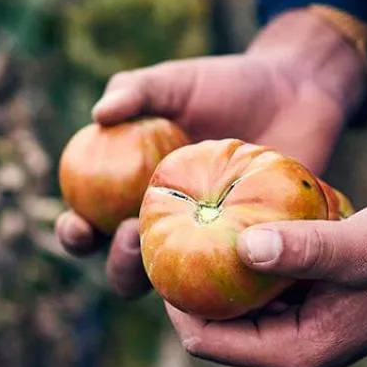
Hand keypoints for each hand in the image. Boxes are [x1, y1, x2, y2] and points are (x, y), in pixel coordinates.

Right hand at [56, 8, 366, 298]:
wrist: (294, 92)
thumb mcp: (177, 82)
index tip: (79, 224)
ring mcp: (206, 245)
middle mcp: (162, 226)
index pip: (87, 225)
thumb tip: (98, 115)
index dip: (73, 234)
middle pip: (124, 268)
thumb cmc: (226, 85)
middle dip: (117, 263)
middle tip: (131, 232)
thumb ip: (136, 90)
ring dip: (166, 278)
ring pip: (176, 285)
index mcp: (129, 195)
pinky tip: (232, 255)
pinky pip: (234, 276)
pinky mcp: (251, 252)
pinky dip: (227, 276)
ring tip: (180, 243)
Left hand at [164, 196, 366, 366]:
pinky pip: (261, 287)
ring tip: (190, 222)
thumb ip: (300, 248)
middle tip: (165, 232)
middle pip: (214, 325)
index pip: (206, 341)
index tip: (159, 251)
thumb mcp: (355, 246)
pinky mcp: (313, 304)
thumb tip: (240, 247)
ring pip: (236, 303)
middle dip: (189, 284)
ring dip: (215, 269)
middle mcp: (295, 350)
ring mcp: (303, 329)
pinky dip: (245, 260)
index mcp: (298, 353)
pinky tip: (231, 220)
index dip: (174, 301)